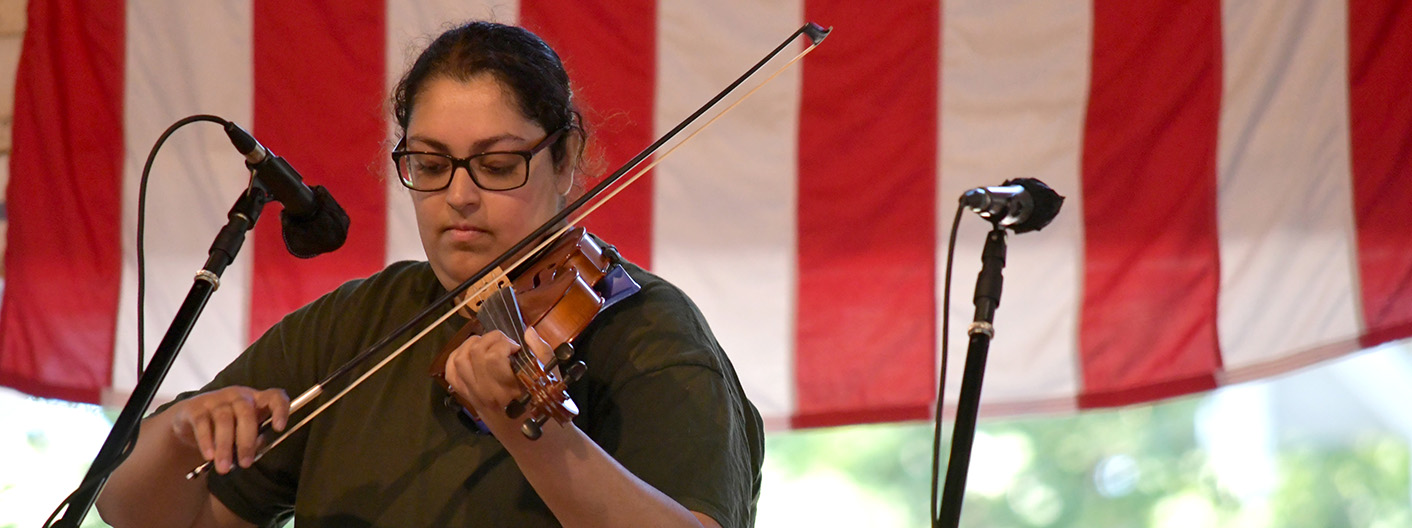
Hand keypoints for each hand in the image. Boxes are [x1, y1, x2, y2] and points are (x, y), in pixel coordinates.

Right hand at [167, 386, 289, 473]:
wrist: (190, 422)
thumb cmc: (227, 428)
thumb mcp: (243, 433)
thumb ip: (253, 440)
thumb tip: (254, 450)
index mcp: (256, 400)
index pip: (275, 397)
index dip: (280, 410)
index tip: (279, 428)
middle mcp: (238, 395)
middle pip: (246, 413)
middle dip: (246, 441)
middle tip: (245, 464)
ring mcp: (216, 399)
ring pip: (224, 420)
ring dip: (225, 447)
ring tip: (224, 468)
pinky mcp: (196, 407)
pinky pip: (202, 424)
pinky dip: (206, 442)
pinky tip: (209, 456)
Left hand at [443, 327, 554, 433]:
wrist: (534, 441)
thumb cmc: (547, 411)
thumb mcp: (552, 380)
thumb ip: (541, 352)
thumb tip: (528, 332)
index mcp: (510, 389)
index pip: (493, 357)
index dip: (504, 343)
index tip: (517, 348)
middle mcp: (487, 393)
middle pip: (474, 353)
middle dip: (490, 339)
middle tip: (505, 345)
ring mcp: (475, 396)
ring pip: (459, 360)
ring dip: (472, 344)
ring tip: (488, 345)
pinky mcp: (469, 399)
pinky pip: (452, 374)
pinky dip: (456, 359)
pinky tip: (470, 353)